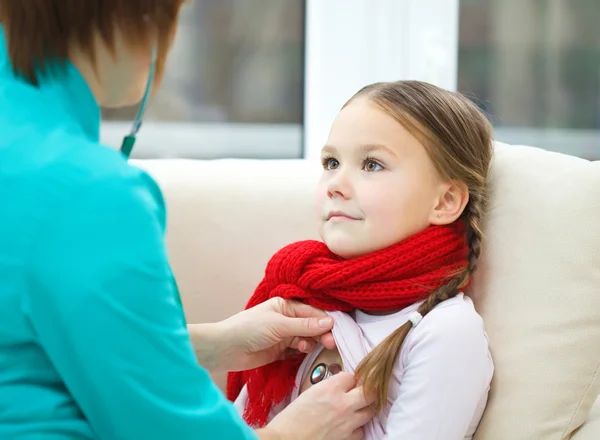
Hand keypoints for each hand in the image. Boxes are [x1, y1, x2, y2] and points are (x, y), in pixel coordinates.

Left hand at [191, 297, 335, 372]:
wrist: (226, 349)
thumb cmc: (249, 328)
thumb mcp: (279, 325)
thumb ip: (304, 325)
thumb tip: (330, 322)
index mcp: (286, 305)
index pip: (312, 311)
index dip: (325, 320)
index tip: (337, 330)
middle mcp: (287, 318)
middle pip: (312, 325)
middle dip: (322, 333)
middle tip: (331, 343)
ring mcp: (284, 334)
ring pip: (307, 337)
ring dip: (313, 342)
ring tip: (314, 347)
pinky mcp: (281, 350)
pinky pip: (299, 349)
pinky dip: (304, 350)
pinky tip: (303, 351)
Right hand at [258, 372, 374, 439]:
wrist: (287, 439)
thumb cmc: (291, 418)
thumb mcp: (309, 392)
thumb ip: (327, 387)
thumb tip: (338, 386)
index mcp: (331, 388)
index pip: (352, 376)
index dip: (350, 378)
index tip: (348, 381)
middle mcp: (343, 403)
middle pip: (370, 391)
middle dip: (367, 390)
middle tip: (362, 391)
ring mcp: (347, 422)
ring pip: (370, 411)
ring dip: (364, 408)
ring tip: (357, 408)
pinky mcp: (347, 438)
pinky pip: (361, 430)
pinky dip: (358, 427)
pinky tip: (350, 424)